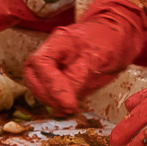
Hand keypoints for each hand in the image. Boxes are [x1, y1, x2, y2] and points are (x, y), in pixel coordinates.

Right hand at [23, 0, 146, 111]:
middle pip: (33, 75)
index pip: (42, 63)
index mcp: (60, 40)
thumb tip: (66, 97)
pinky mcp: (54, 75)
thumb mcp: (101, 55)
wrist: (114, 37)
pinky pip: (47, 90)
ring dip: (50, 100)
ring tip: (68, 108)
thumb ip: (81, 74)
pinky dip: (55, 101)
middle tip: (68, 107)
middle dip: (48, 95)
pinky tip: (67, 107)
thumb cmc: (109, 41)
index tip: (69, 103)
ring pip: (37, 85)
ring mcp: (50, 63)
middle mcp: (49, 51)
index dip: (52, 86)